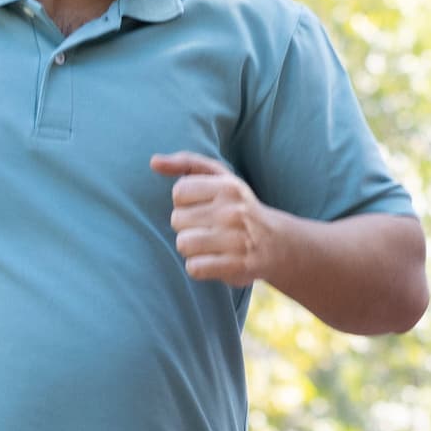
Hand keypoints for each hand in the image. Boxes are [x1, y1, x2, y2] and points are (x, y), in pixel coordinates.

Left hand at [155, 151, 277, 287]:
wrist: (277, 243)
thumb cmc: (237, 206)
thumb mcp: (219, 177)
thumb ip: (185, 163)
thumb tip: (153, 162)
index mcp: (228, 187)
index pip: (179, 192)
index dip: (185, 202)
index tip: (203, 206)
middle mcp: (233, 212)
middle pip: (177, 220)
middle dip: (188, 226)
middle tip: (209, 228)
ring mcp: (237, 240)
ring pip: (183, 244)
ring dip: (191, 248)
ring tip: (210, 245)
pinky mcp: (237, 266)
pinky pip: (194, 268)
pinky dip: (199, 267)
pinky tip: (213, 261)